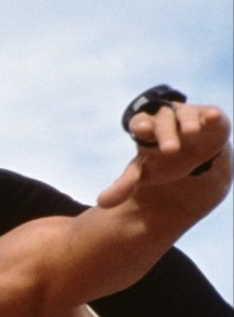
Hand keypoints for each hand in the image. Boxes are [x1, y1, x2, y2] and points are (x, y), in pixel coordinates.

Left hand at [99, 101, 230, 207]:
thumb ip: (124, 185)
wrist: (193, 154)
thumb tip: (101, 203)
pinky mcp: (210, 118)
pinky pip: (211, 113)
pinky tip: (213, 117)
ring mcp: (188, 116)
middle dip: (165, 133)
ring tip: (191, 133)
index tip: (140, 130)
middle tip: (170, 150)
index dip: (140, 126)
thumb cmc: (162, 161)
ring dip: (188, 123)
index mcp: (147, 129)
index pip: (140, 123)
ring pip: (186, 115)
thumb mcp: (143, 173)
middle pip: (163, 121)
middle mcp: (166, 119)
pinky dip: (212, 115)